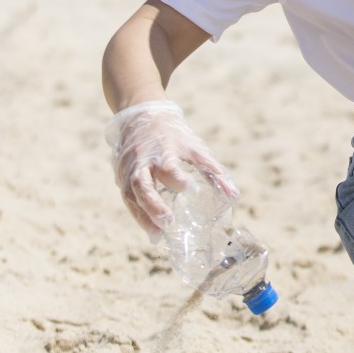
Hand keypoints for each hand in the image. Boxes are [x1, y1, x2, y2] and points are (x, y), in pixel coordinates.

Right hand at [103, 101, 237, 234]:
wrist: (141, 116)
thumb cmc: (174, 135)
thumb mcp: (196, 148)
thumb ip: (214, 172)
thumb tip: (233, 197)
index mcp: (162, 151)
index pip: (168, 167)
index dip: (178, 180)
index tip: (191, 190)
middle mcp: (141, 161)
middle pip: (142, 185)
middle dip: (154, 206)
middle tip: (168, 223)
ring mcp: (127, 170)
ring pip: (131, 196)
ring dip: (144, 217)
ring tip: (157, 236)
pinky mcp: (120, 177)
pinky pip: (127, 199)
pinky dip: (139, 215)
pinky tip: (152, 231)